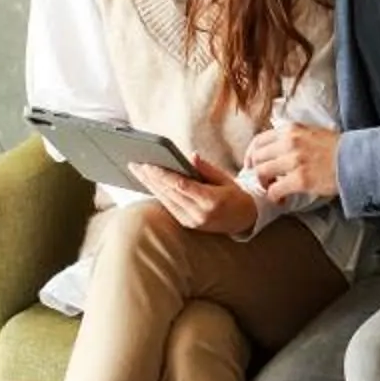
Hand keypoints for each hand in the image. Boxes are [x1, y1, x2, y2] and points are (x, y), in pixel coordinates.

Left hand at [128, 154, 257, 235]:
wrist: (244, 220)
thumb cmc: (235, 195)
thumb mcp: (225, 178)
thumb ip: (206, 168)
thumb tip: (190, 157)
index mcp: (210, 200)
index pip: (181, 186)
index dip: (163, 175)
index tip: (148, 164)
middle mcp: (199, 213)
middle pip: (169, 193)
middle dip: (150, 178)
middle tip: (135, 164)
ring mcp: (192, 221)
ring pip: (165, 200)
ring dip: (149, 185)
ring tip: (137, 171)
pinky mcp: (187, 223)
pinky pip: (168, 206)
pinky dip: (158, 193)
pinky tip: (148, 182)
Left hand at [245, 121, 341, 202]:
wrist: (355, 159)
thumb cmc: (336, 148)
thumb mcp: (311, 132)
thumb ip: (292, 136)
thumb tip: (275, 146)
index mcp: (291, 130)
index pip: (258, 140)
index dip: (250, 155)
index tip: (251, 165)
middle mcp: (289, 142)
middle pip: (257, 158)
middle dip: (255, 171)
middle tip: (262, 181)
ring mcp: (294, 161)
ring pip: (261, 173)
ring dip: (264, 184)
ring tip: (272, 190)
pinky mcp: (300, 179)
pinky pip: (275, 190)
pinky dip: (274, 197)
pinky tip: (282, 199)